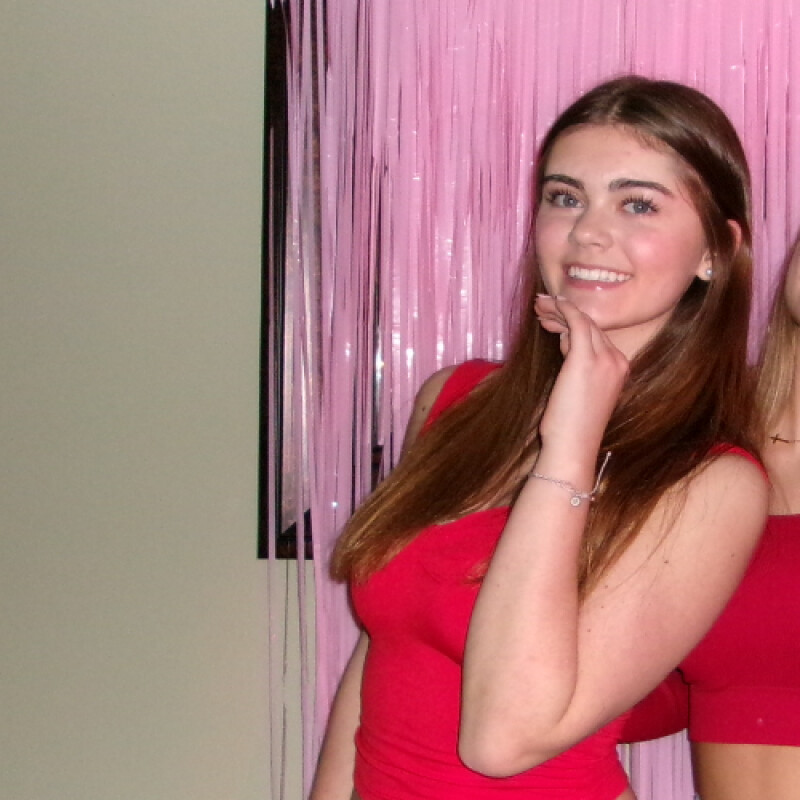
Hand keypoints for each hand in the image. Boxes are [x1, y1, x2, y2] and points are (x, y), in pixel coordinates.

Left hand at [535, 295, 628, 457]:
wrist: (573, 446)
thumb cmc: (570, 426)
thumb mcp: (577, 389)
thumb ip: (577, 364)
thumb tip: (566, 339)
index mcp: (619, 369)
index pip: (596, 337)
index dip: (572, 325)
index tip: (551, 321)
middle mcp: (617, 361)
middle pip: (591, 326)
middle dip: (564, 314)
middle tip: (541, 308)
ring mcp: (606, 359)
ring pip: (583, 322)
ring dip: (559, 310)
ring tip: (538, 306)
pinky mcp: (586, 359)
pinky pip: (577, 322)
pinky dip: (563, 309)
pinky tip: (548, 305)